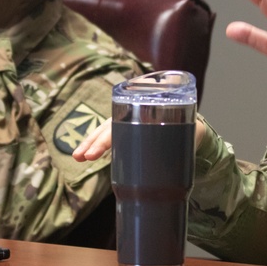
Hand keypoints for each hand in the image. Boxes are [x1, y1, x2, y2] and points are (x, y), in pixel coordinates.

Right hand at [72, 118, 206, 161]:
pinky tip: (82, 156)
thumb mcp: (189, 123)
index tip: (99, 151)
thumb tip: (187, 128)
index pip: (124, 121)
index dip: (109, 137)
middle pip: (110, 125)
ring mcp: (126, 119)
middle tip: (84, 157)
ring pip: (104, 129)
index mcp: (146, 107)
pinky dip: (94, 145)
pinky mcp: (125, 130)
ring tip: (77, 158)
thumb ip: (188, 126)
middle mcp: (132, 110)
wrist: (186, 119)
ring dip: (89, 143)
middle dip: (95, 141)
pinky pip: (107, 136)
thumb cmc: (188, 122)